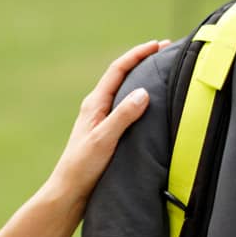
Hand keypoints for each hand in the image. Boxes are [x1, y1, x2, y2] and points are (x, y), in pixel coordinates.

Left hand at [49, 40, 165, 201]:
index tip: (158, 44)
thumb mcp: (104, 140)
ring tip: (163, 73)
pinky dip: (140, 99)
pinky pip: (125, 108)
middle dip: (143, 61)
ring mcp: (101, 120)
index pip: (118, 70)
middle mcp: (97, 107)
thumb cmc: (82, 167)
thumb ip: (123, 116)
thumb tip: (143, 92)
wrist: (69, 192)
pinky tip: (152, 105)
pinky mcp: (106, 133)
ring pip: (124, 91)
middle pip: (122, 76)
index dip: (138, 54)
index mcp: (94, 104)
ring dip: (142, 79)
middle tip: (166, 52)